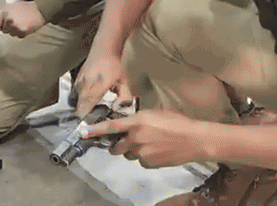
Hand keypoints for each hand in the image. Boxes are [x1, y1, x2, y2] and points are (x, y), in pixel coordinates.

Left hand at [0, 0, 44, 37]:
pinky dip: (21, 33)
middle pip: (4, 30)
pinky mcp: (21, 32)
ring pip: (11, 34)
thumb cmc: (27, 7)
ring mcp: (14, 27)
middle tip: (15, 21)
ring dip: (15, 30)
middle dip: (8, 27)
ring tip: (21, 23)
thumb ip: (2, 12)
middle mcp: (8, 20)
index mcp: (4, 12)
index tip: (1, 25)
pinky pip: (18, 36)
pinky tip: (25, 26)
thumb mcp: (11, 5)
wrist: (39, 10)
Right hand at [74, 40, 132, 117]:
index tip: (88, 123)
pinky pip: (76, 93)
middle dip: (84, 114)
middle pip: (80, 104)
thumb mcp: (124, 81)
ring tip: (89, 113)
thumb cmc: (115, 65)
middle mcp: (87, 83)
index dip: (87, 115)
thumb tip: (119, 109)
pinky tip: (86, 102)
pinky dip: (80, 100)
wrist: (104, 48)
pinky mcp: (77, 79)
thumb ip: (124, 97)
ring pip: (77, 99)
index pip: (89, 103)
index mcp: (99, 85)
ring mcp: (80, 81)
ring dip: (81, 107)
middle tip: (90, 121)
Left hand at [82, 109, 204, 167]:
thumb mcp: (155, 113)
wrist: (194, 139)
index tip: (82, 132)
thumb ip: (138, 119)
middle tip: (129, 141)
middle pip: (116, 147)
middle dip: (118, 145)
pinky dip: (145, 158)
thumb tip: (129, 123)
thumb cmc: (177, 122)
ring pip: (129, 155)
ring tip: (151, 144)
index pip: (110, 127)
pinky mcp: (149, 164)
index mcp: (136, 122)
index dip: (95, 130)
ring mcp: (142, 153)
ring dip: (134, 151)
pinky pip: (141, 161)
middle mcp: (135, 138)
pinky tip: (158, 151)